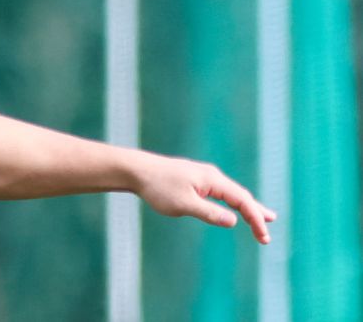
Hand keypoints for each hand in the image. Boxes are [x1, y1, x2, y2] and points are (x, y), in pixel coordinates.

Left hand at [134, 155, 278, 243]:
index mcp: (213, 180)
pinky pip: (221, 192)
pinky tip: (233, 207)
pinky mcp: (195, 179)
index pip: (242, 201)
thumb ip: (209, 213)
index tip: (264, 236)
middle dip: (256, 212)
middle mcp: (212, 176)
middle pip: (241, 195)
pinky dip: (232, 201)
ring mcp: (204, 176)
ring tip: (263, 217)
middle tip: (271, 227)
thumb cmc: (158, 187)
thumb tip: (234, 220)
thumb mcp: (184, 204)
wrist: (136, 170)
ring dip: (247, 206)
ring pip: (231, 193)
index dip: (255, 219)